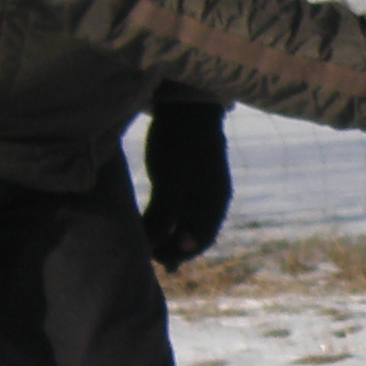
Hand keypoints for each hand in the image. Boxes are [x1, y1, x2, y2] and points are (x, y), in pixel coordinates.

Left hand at [138, 100, 230, 268]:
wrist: (187, 105)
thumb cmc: (177, 143)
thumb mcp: (169, 181)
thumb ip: (165, 215)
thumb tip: (161, 248)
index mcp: (212, 203)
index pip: (198, 241)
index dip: (177, 254)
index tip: (152, 260)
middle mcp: (215, 199)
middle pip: (197, 234)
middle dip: (176, 248)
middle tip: (150, 258)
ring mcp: (208, 187)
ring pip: (192, 221)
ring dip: (174, 235)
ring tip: (153, 245)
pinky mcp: (198, 176)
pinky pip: (189, 207)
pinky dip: (175, 219)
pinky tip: (161, 220)